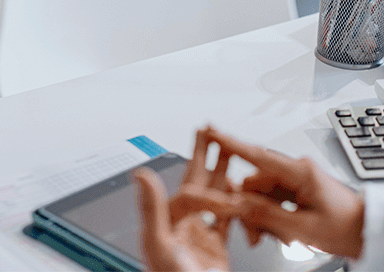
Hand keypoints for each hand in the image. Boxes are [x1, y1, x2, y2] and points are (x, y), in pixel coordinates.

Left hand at [134, 129, 246, 271]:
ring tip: (232, 153)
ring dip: (224, 175)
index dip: (208, 196)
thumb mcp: (159, 247)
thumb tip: (140, 174)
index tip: (225, 204)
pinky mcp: (215, 252)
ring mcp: (199, 238)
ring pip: (215, 199)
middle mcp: (182, 228)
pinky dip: (238, 206)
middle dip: (206, 156)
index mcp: (168, 224)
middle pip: (197, 183)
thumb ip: (152, 209)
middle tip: (213, 130)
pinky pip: (228, 222)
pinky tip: (242, 194)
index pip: (189, 195)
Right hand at [208, 127, 365, 258]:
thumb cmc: (347, 227)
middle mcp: (296, 171)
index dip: (230, 144)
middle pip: (255, 184)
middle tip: (253, 235)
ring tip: (275, 239)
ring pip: (262, 196)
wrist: (367, 234)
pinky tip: (280, 234)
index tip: (211, 131)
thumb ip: (268, 215)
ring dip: (263, 219)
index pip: (257, 155)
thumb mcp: (303, 228)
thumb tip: (240, 205)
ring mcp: (296, 181)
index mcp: (300, 172)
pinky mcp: (297, 191)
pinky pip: (273, 202)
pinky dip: (272, 219)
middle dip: (250, 210)